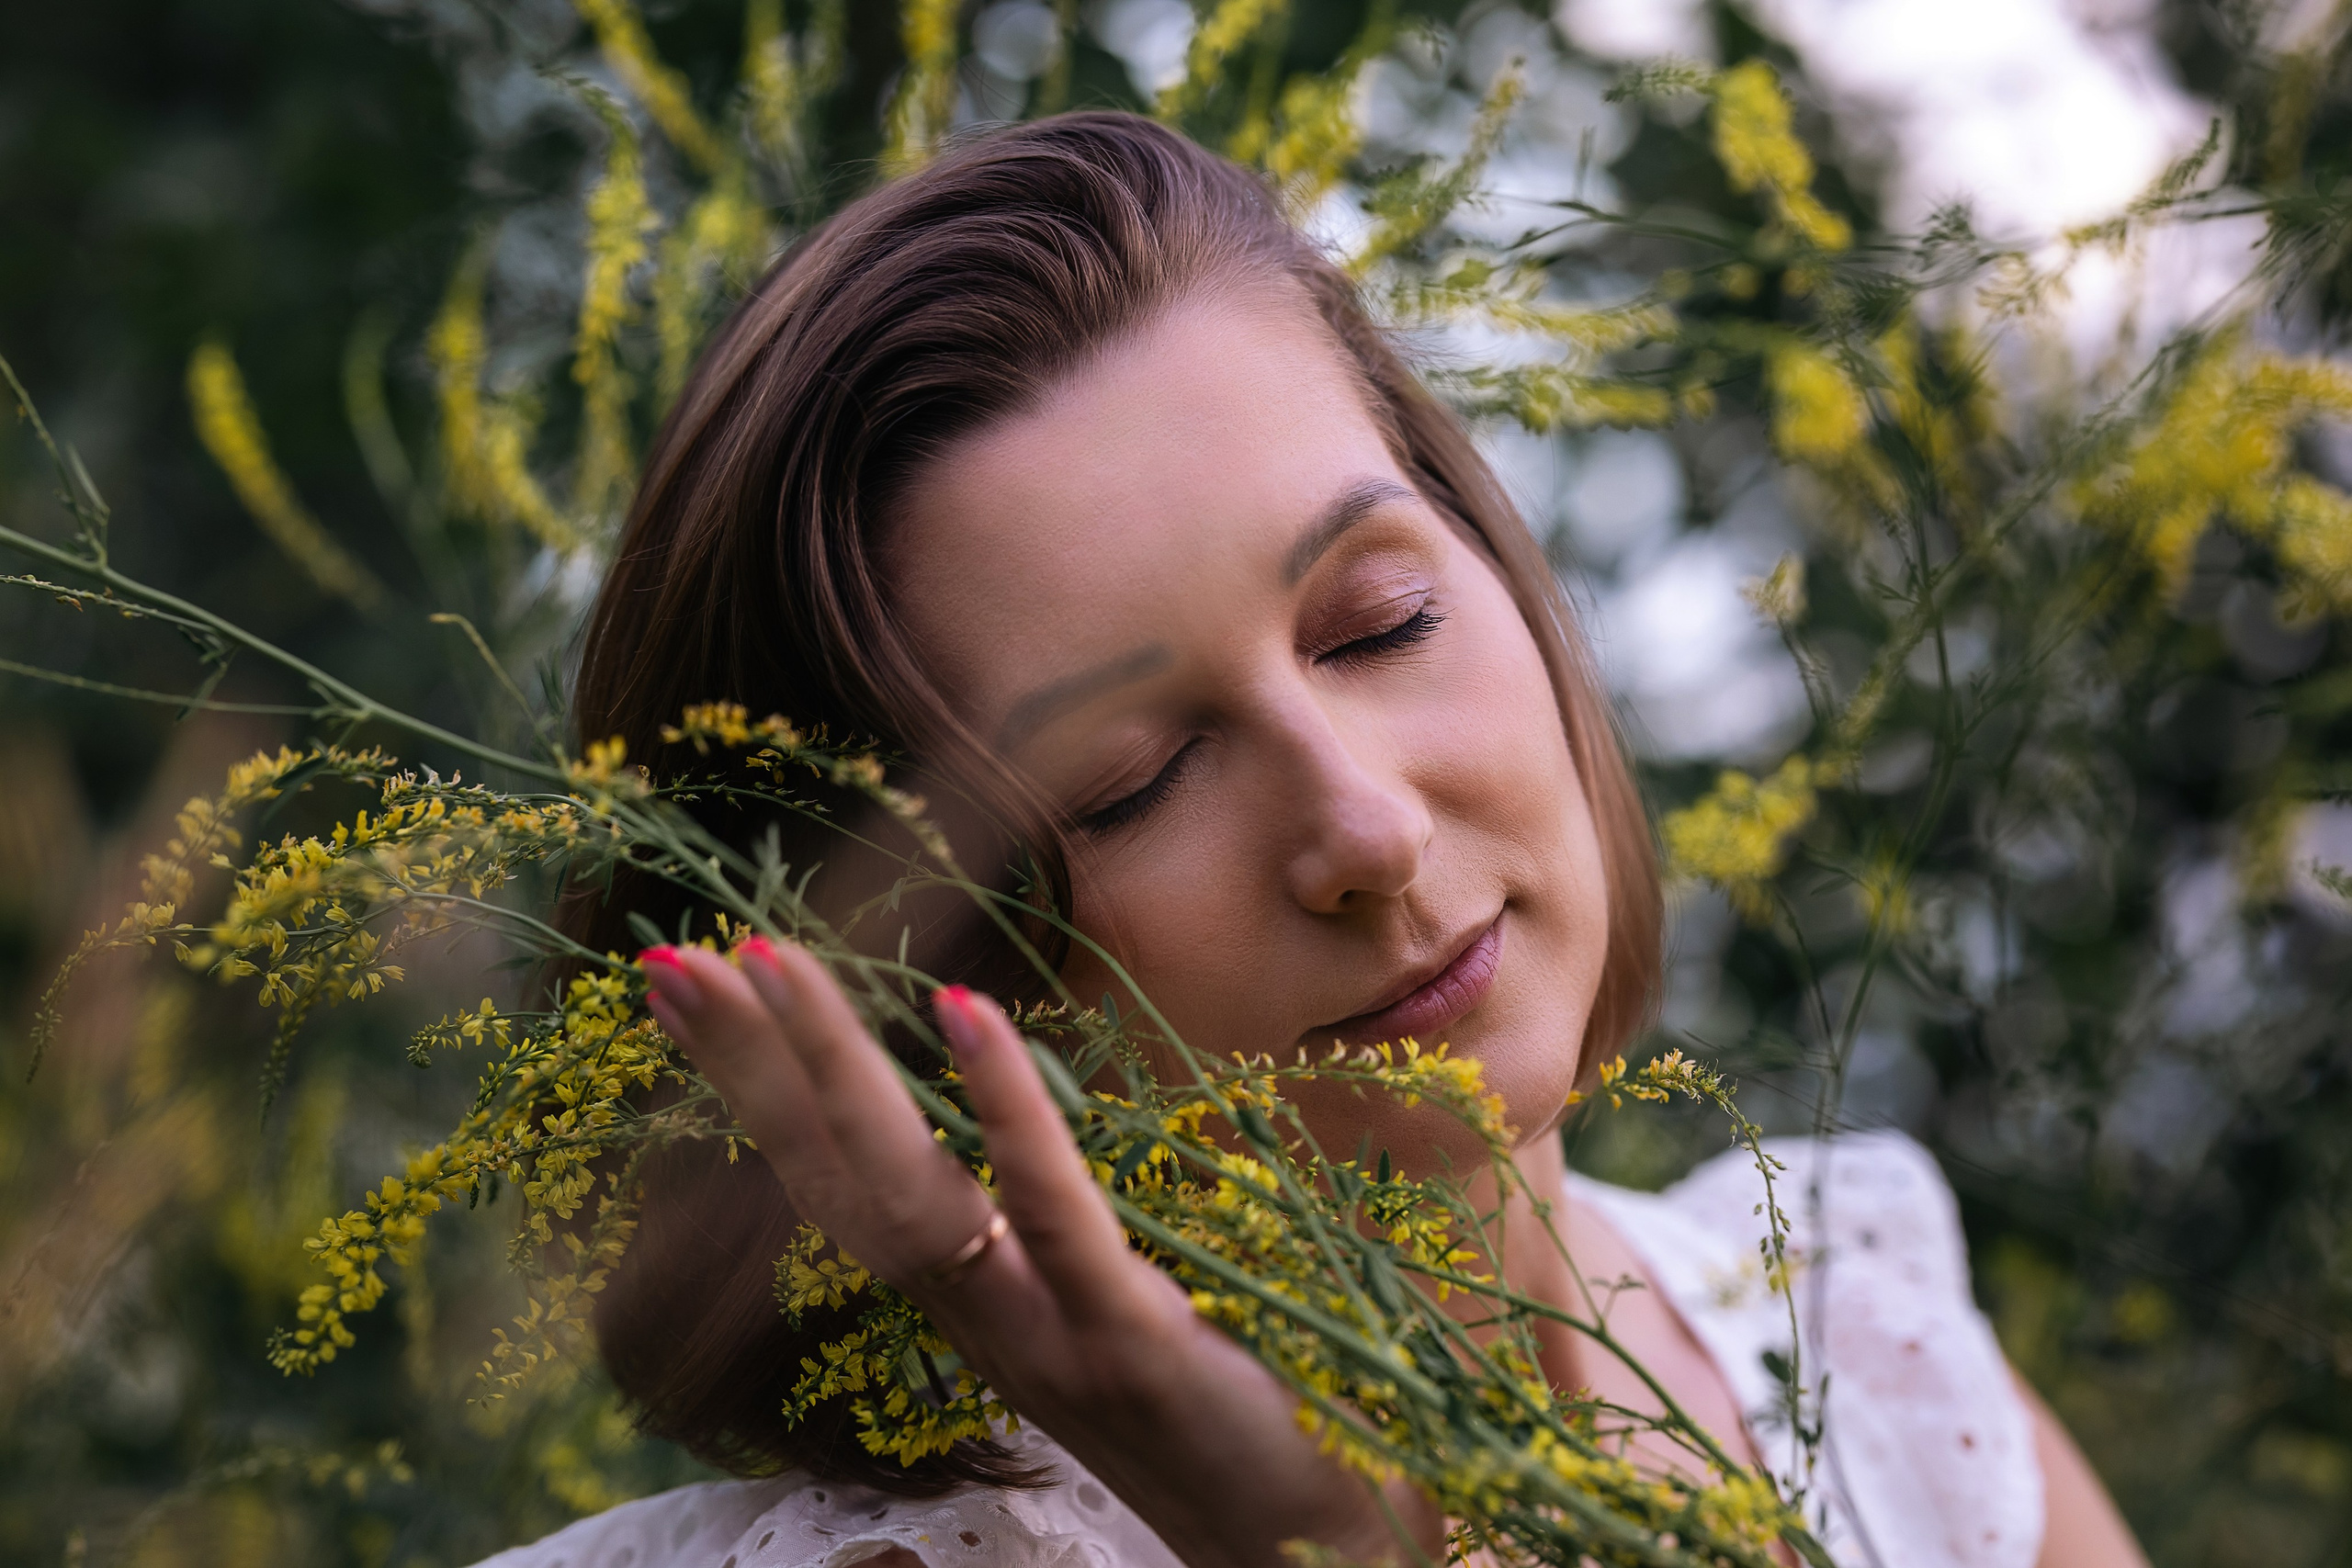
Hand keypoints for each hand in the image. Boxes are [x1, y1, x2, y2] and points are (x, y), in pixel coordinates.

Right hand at [639, 938, 1434, 1567]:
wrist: (1313, 1554)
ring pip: (911, 1194)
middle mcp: (986, 1323)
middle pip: (839, 1182)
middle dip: (750, 1070)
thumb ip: (1064, 1234)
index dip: (764, 1093)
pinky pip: (1055, 1215)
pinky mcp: (1132, 1342)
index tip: (700, 988)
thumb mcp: (1120, 1317)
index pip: (844, 1185)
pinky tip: (964, 1009)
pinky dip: (1007, 1112)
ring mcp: (1047, 1334)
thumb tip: (1032, 1130)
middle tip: (670, 960)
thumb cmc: (1232, 1425)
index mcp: (981, 1307)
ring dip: (833, 1071)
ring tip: (772, 961)